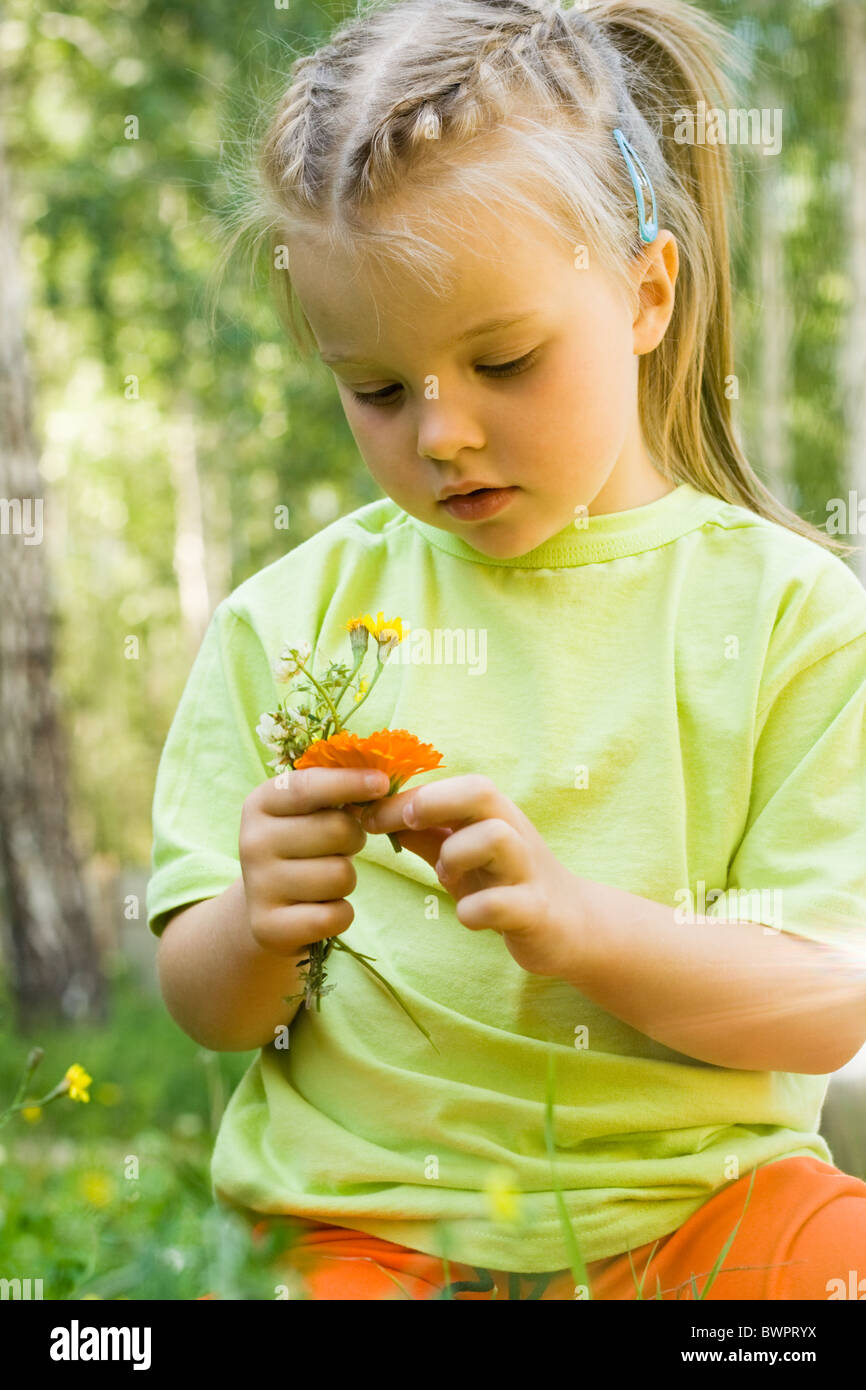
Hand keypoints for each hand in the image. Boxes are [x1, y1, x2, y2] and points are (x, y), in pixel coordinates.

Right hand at [238, 767, 391, 956]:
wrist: (268, 909)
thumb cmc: (304, 847)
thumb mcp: (312, 813)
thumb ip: (338, 794)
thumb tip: (381, 781)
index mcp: (260, 803)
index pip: (308, 787)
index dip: (349, 783)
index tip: (382, 783)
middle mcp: (252, 841)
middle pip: (337, 830)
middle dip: (355, 839)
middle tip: (340, 848)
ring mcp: (258, 886)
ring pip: (341, 876)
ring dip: (346, 880)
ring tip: (324, 881)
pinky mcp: (269, 928)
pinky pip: (336, 916)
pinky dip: (341, 914)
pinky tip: (320, 909)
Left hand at [360, 774, 585, 978]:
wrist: (570, 926)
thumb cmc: (505, 882)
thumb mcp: (461, 854)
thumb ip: (424, 833)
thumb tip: (373, 813)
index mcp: (492, 813)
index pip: (450, 784)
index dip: (405, 796)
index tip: (368, 815)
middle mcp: (513, 831)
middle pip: (480, 790)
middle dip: (434, 803)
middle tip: (408, 827)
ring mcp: (527, 870)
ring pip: (494, 837)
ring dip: (456, 856)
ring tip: (446, 877)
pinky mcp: (535, 911)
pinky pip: (502, 903)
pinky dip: (475, 910)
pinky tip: (468, 916)